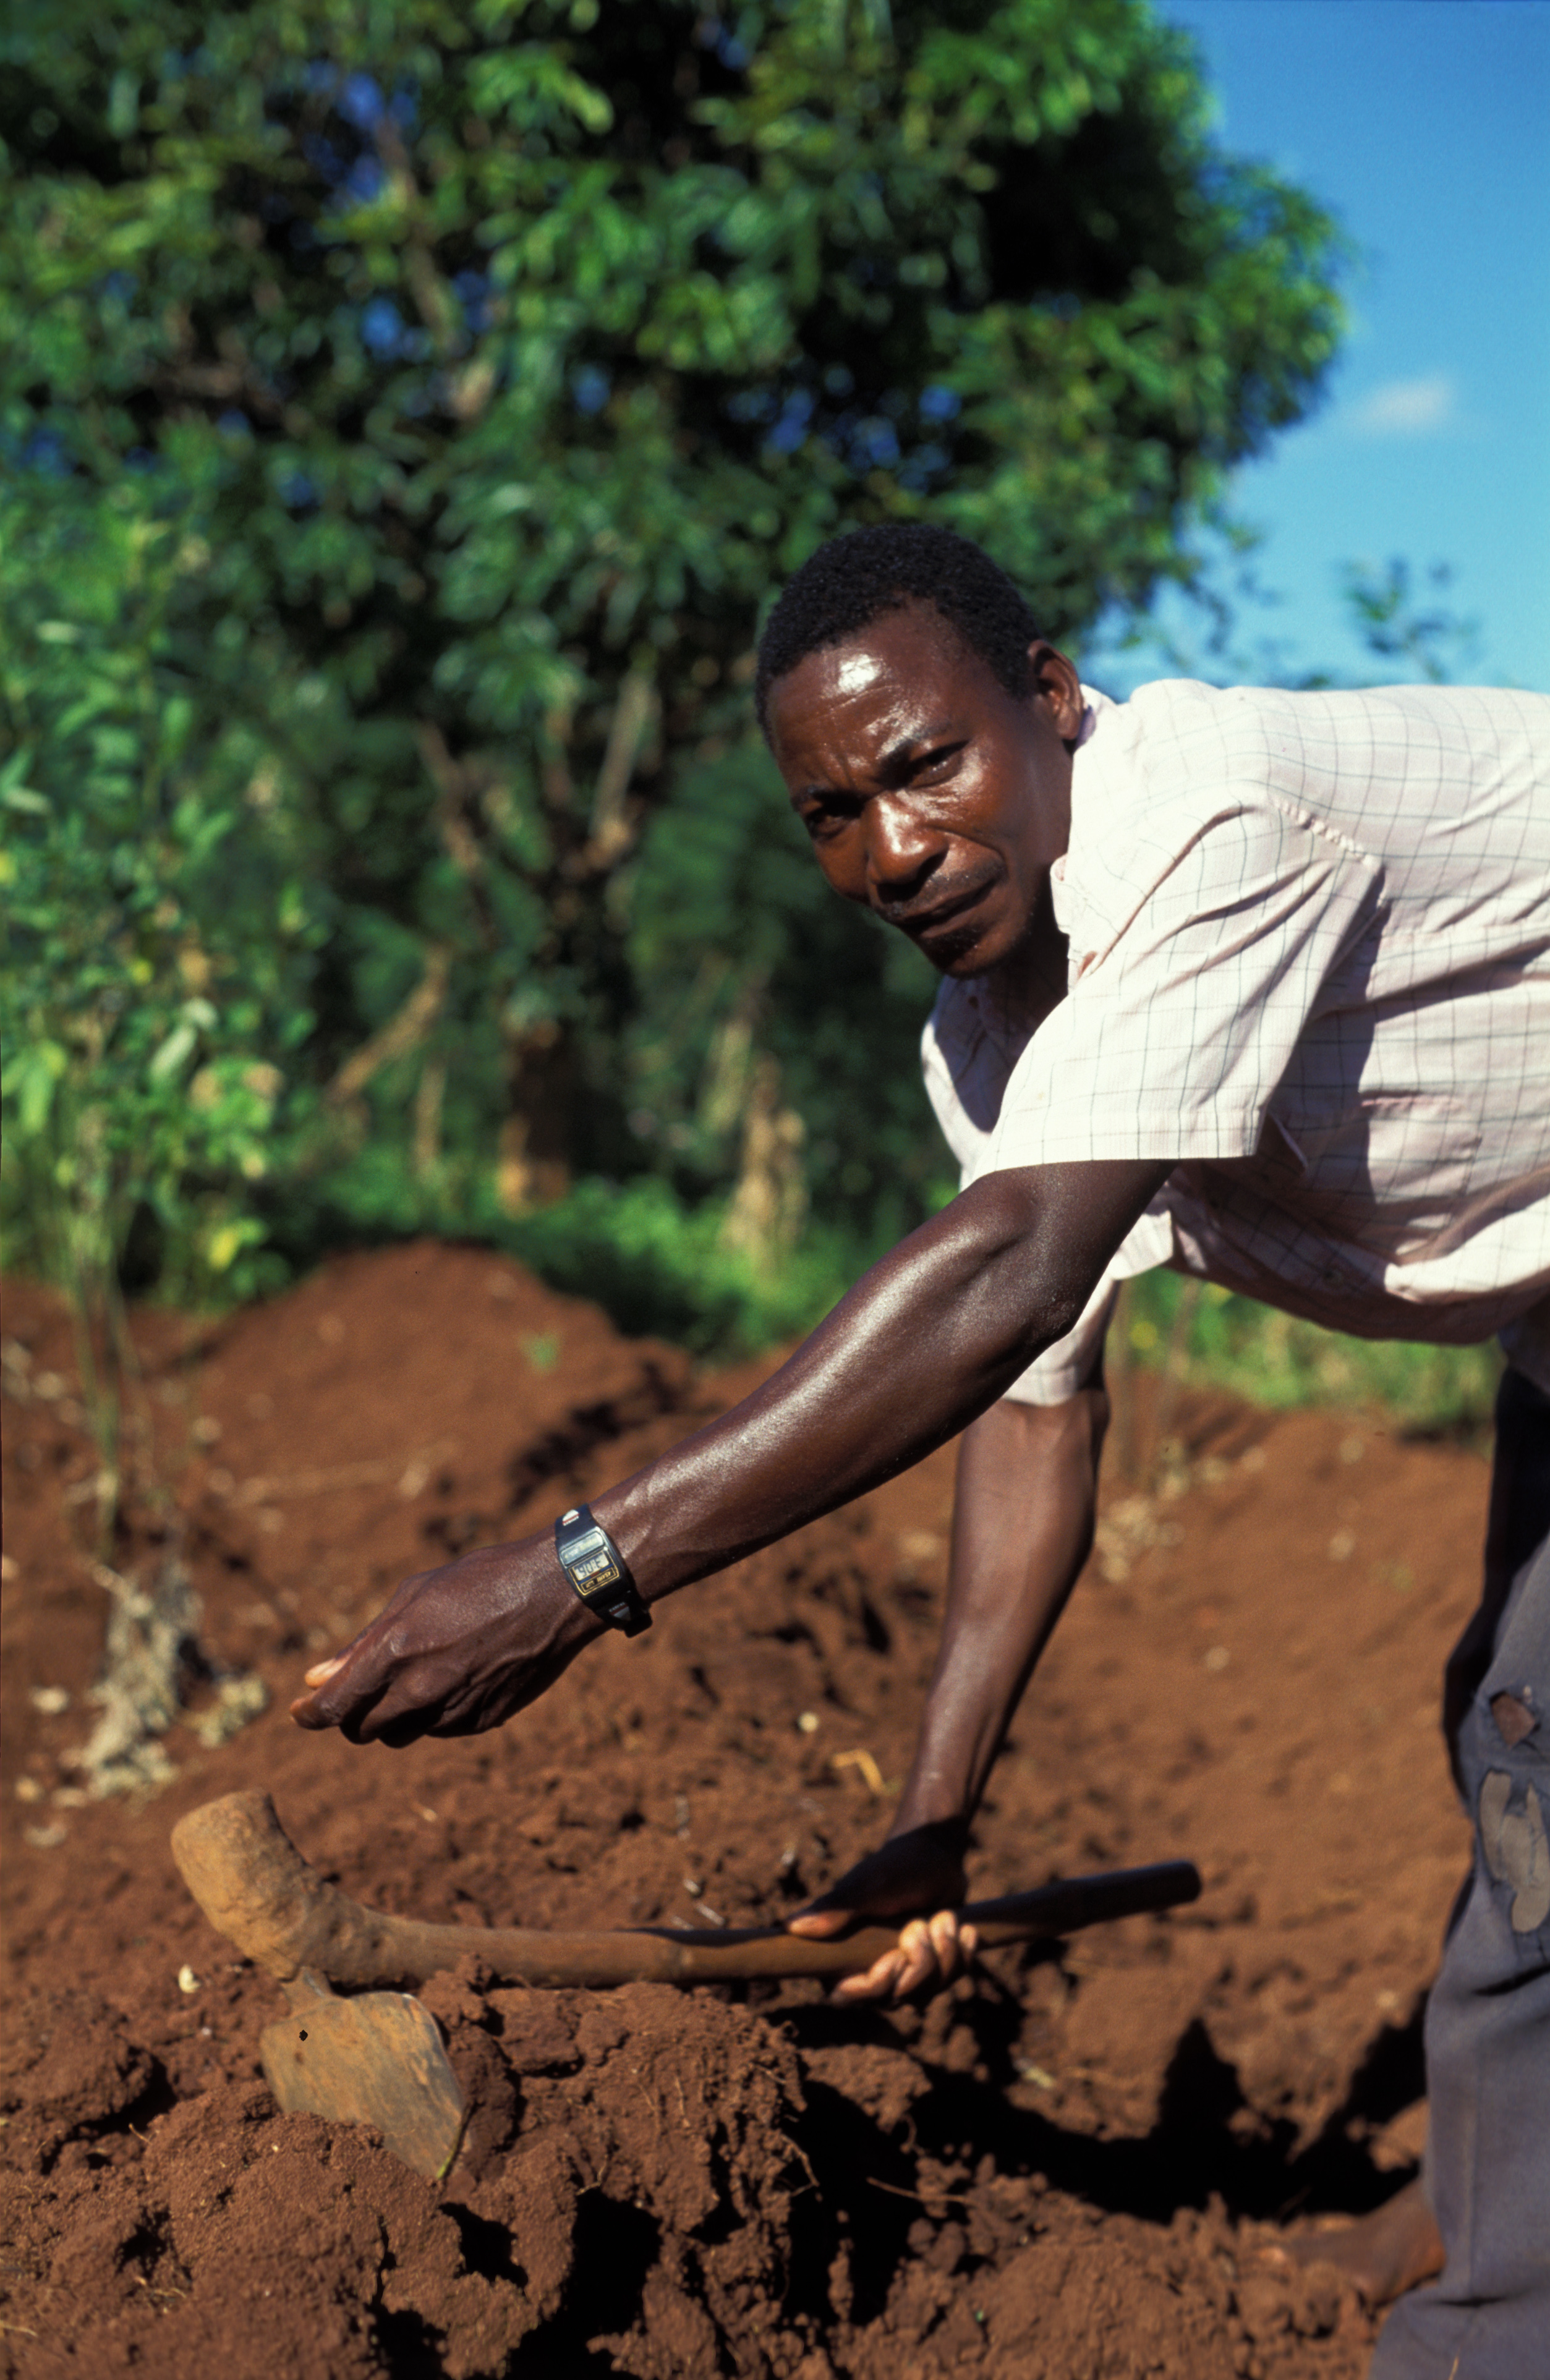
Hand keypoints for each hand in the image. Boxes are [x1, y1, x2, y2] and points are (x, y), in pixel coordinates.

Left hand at [289, 1533, 601, 1745]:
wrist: (557, 1592)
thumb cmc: (480, 1581)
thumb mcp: (414, 1596)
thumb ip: (363, 1642)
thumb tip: (315, 1677)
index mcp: (396, 1651)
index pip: (334, 1707)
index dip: (309, 1715)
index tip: (300, 1711)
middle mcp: (421, 1689)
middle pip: (362, 1730)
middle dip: (352, 1715)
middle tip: (359, 1692)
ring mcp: (454, 1710)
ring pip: (401, 1734)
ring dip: (393, 1717)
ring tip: (414, 1677)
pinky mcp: (483, 1722)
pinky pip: (440, 1730)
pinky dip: (433, 1713)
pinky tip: (454, 1677)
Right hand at [786, 1821, 975, 2000]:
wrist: (934, 1854)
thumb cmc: (895, 1866)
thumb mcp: (867, 1885)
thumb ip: (835, 1908)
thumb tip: (791, 1926)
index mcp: (842, 1953)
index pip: (845, 1998)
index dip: (872, 1987)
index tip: (894, 1958)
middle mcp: (869, 1968)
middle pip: (892, 1999)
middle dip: (917, 1967)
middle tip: (922, 1925)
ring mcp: (903, 1971)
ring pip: (926, 1993)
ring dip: (943, 1955)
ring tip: (944, 1918)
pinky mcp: (932, 1968)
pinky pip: (950, 1981)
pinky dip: (961, 1954)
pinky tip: (964, 1929)